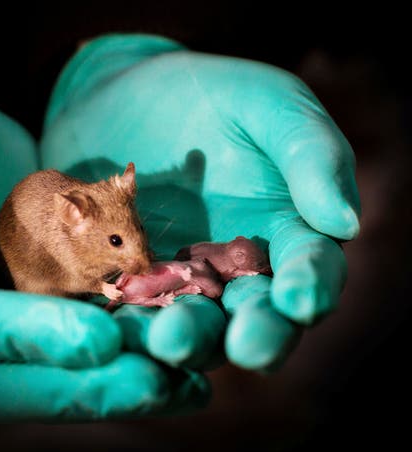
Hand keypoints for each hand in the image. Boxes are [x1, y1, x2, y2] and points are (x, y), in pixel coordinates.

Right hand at [0, 73, 209, 421]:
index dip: (27, 343)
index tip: (100, 339)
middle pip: (7, 383)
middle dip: (82, 389)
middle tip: (156, 384)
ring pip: (47, 377)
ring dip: (113, 386)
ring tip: (183, 388)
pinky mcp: (26, 316)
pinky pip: (72, 344)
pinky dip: (121, 355)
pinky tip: (174, 359)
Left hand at [41, 33, 360, 370]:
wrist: (121, 95)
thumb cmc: (206, 94)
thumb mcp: (267, 106)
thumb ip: (311, 155)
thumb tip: (346, 224)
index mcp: (287, 229)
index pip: (313, 268)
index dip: (312, 286)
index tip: (299, 299)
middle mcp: (239, 268)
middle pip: (256, 315)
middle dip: (255, 334)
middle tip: (245, 346)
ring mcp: (182, 281)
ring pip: (195, 326)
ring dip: (188, 339)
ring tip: (170, 338)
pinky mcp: (131, 283)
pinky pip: (133, 313)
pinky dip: (128, 327)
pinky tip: (118, 333)